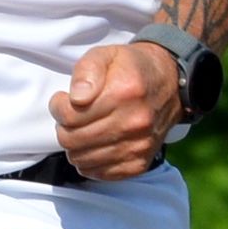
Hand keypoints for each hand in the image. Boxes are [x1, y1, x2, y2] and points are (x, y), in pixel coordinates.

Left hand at [51, 42, 182, 182]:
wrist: (169, 84)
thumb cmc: (131, 68)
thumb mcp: (106, 54)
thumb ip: (87, 70)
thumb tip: (77, 98)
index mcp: (124, 93)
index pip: (69, 115)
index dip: (58, 107)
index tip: (62, 100)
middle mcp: (134, 123)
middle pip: (72, 140)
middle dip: (63, 128)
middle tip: (70, 117)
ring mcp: (138, 146)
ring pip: (82, 160)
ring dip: (75, 146)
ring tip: (83, 130)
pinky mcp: (139, 163)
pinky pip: (100, 174)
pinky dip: (90, 163)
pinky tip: (94, 145)